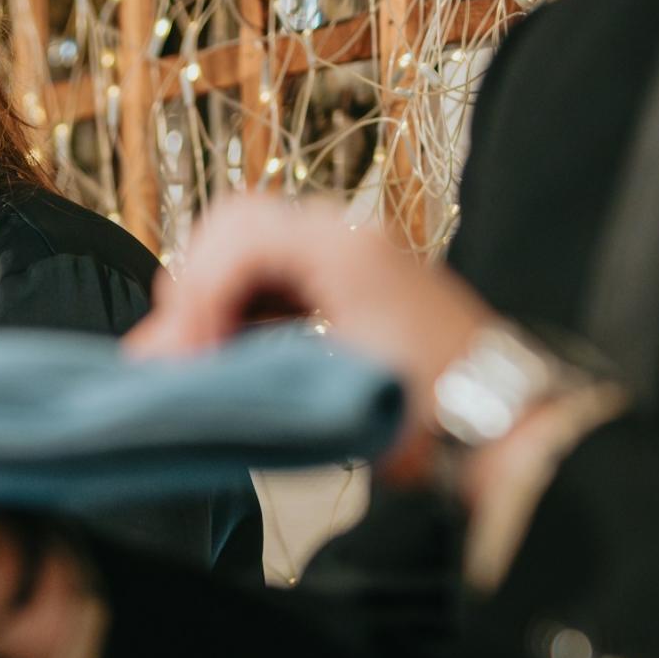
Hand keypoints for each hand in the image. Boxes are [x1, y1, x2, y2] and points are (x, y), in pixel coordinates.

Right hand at [127, 193, 498, 473]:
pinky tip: (228, 357)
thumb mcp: (326, 385)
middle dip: (192, 289)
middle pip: (232, 229)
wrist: (502, 428)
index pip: (233, 236)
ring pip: (246, 252)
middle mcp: (344, 236)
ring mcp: (347, 257)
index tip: (179, 359)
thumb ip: (233, 366)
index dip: (192, 295)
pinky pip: (272, 278)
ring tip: (194, 363)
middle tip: (177, 357)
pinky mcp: (347, 287)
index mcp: (342, 245)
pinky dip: (237, 311)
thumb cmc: (432, 410)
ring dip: (210, 301)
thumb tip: (156, 361)